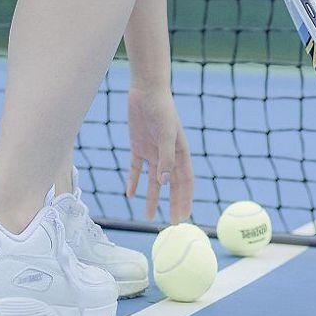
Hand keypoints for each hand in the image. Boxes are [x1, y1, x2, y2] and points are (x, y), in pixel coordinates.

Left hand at [124, 81, 193, 221]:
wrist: (146, 91)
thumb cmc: (161, 109)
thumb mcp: (165, 133)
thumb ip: (166, 158)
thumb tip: (165, 183)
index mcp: (180, 152)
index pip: (185, 181)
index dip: (185, 199)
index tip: (183, 217)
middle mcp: (168, 155)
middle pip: (171, 185)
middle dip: (172, 204)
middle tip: (172, 224)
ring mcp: (153, 152)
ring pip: (153, 181)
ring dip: (152, 198)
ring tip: (148, 216)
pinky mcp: (138, 147)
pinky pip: (136, 169)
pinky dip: (134, 182)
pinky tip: (130, 195)